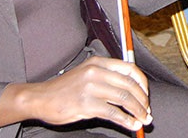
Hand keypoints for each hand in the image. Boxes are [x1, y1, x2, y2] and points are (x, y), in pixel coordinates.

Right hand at [17, 57, 150, 131]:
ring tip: (143, 120)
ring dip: (137, 111)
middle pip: (130, 85)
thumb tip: (132, 92)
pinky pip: (113, 113)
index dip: (142, 84)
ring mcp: (91, 87)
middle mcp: (97, 72)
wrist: (40, 98)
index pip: (130, 69)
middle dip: (142, 101)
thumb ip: (107, 78)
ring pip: (124, 99)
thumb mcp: (87, 74)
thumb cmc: (64, 89)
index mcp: (99, 62)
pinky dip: (126, 120)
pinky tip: (131, 125)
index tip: (146, 96)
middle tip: (147, 112)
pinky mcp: (86, 104)